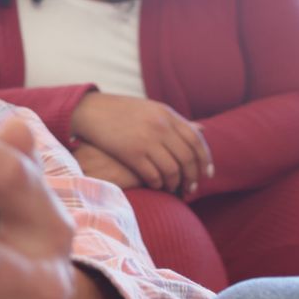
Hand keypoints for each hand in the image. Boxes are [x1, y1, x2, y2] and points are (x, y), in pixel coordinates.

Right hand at [70, 93, 211, 194]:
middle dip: (192, 176)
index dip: (204, 160)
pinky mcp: (131, 153)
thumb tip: (203, 129)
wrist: (91, 111)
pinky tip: (155, 185)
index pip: (196, 140)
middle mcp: (161, 126)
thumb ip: (176, 122)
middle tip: (191, 188)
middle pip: (187, 157)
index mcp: (167, 115)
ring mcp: (146, 140)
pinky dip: (157, 183)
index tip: (207, 174)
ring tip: (172, 188)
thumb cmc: (121, 112)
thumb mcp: (151, 110)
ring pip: (172, 169)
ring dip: (174, 183)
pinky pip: (152, 174)